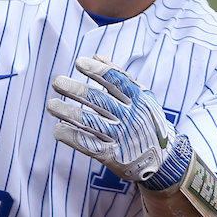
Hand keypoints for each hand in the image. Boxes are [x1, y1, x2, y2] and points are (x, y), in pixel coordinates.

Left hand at [48, 55, 180, 181]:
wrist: (164, 159)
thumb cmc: (148, 122)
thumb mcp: (143, 97)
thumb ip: (120, 78)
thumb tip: (97, 57)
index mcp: (139, 100)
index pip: (116, 81)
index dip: (97, 71)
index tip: (79, 62)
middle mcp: (131, 117)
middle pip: (99, 101)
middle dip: (76, 90)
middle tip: (57, 82)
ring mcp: (121, 137)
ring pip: (90, 122)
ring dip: (68, 112)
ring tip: (51, 104)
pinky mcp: (112, 157)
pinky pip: (88, 145)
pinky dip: (72, 136)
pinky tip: (58, 129)